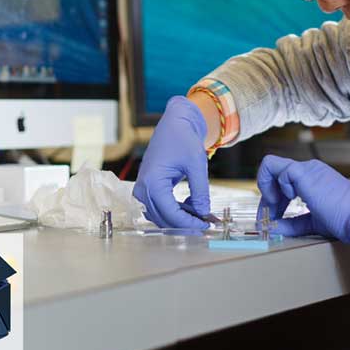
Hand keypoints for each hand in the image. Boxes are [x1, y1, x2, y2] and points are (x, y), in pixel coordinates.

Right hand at [133, 96, 211, 229]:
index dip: (189, 223)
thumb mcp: (196, 165)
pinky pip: (159, 208)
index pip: (170, 213)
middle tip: (206, 223)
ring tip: (201, 213)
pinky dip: (175, 211)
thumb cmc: (183, 139)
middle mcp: (143, 188)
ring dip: (181, 218)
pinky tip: (192, 205)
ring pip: (161, 216)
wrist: (174, 124)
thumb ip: (200, 192)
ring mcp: (142, 189)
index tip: (206, 225)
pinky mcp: (147, 188)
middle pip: (164, 218)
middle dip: (186, 223)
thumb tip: (204, 213)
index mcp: (152, 182)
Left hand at [256, 155, 349, 246]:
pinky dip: (274, 188)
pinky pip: (277, 170)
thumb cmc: (344, 219)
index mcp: (313, 178)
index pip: (283, 180)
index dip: (272, 199)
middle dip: (266, 197)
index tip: (273, 216)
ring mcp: (307, 169)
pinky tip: (287, 201)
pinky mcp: (304, 173)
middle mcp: (309, 169)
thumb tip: (271, 227)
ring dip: (266, 190)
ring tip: (273, 209)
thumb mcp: (312, 222)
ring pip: (271, 165)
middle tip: (267, 217)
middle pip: (274, 173)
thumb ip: (291, 224)